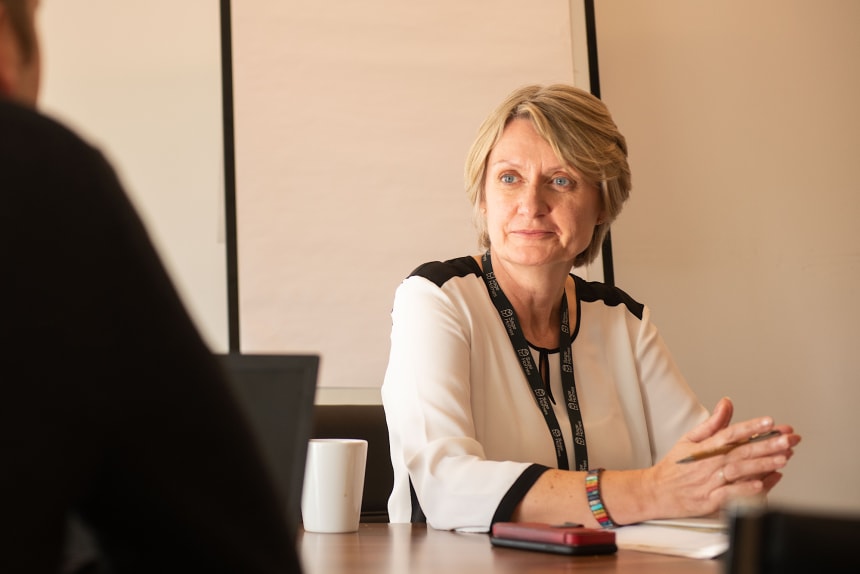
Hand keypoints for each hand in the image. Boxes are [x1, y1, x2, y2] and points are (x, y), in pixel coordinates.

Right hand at [641, 397, 800, 518]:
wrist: (657, 492)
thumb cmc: (675, 467)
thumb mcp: (689, 439)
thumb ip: (712, 423)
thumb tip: (727, 403)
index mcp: (705, 447)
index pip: (730, 433)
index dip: (750, 427)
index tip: (769, 422)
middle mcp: (709, 463)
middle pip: (741, 452)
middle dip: (767, 445)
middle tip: (788, 440)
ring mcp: (710, 482)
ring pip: (739, 471)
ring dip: (762, 465)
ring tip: (783, 458)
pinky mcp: (710, 501)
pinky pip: (730, 495)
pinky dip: (745, 490)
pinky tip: (761, 484)